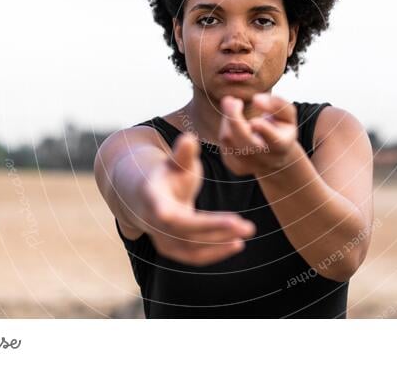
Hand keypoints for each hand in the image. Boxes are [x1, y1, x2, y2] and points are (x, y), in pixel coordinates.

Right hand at [137, 132, 255, 264]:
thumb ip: (182, 153)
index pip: (177, 218)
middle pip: (188, 236)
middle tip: (248, 226)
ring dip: (220, 245)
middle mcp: (156, 225)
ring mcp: (163, 240)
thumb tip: (189, 139)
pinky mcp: (173, 250)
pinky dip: (216, 253)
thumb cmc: (167, 174)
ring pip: (192, 250)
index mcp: (154, 201)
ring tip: (245, 234)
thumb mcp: (174, 161)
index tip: (234, 220)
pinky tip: (236, 244)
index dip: (206, 223)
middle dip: (220, 232)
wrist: (148, 196)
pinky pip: (195, 257)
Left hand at [218, 93, 299, 177]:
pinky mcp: (236, 167)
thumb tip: (256, 100)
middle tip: (229, 99)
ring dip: (228, 120)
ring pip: (229, 140)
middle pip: (245, 141)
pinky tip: (232, 123)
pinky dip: (225, 128)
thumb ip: (277, 103)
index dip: (264, 131)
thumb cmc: (281, 129)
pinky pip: (223, 144)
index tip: (254, 120)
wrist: (275, 154)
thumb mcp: (287, 114)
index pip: (274, 140)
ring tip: (234, 107)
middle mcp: (266, 159)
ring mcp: (250, 165)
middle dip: (234, 118)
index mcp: (282, 145)